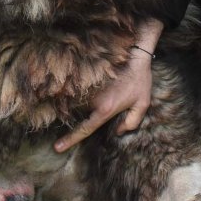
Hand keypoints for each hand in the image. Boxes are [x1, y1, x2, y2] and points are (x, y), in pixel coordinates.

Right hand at [54, 21, 161, 151]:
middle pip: (78, 113)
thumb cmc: (140, 79)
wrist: (133, 53)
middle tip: (101, 100)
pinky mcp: (85, 75)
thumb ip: (132, 121)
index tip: (57, 148)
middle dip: (82, 112)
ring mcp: (87, 86)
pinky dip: (79, 89)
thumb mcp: (143, 103)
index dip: (70, 140)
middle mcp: (93, 99)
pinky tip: (95, 85)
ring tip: (99, 91)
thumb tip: (118, 132)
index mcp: (105, 109)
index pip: (85, 128)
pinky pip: (77, 88)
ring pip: (76, 100)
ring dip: (79, 99)